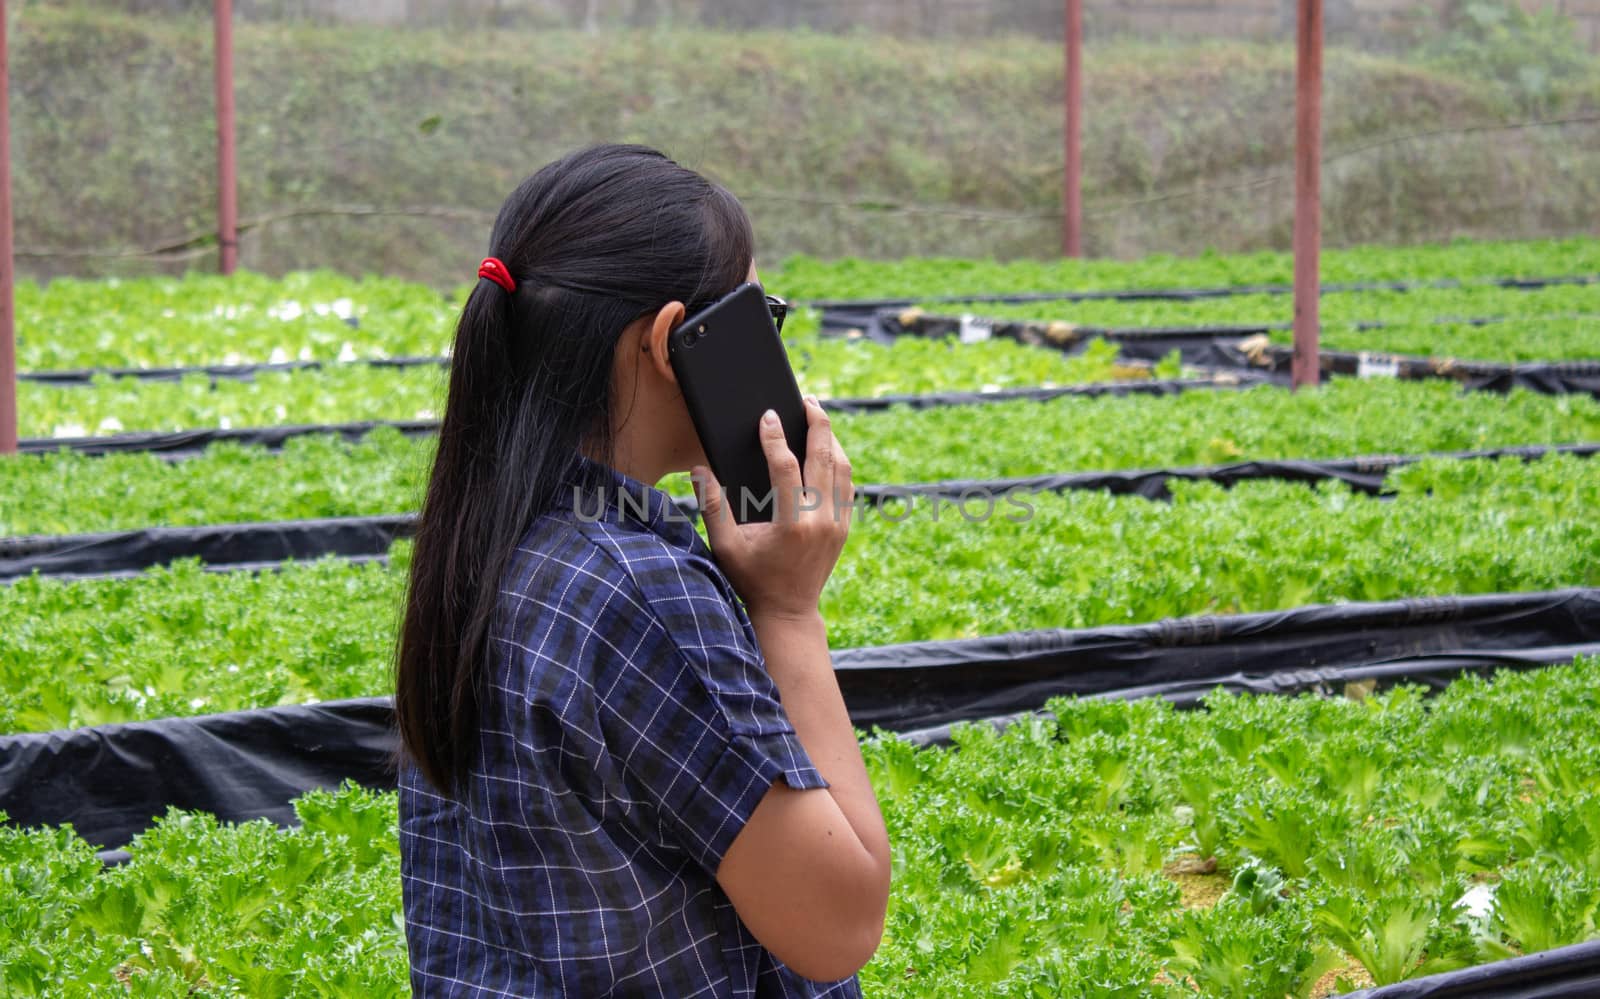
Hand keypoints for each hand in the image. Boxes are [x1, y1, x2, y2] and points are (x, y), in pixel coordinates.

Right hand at [692, 396, 853, 620]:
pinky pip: (848, 487)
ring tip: (819, 418)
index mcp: (791, 524)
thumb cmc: (751, 579)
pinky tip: (828, 450)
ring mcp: (837, 525)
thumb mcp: (725, 546)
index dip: (775, 438)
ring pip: (843, 470)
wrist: (788, 612)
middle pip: (824, 458)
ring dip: (832, 440)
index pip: (785, 467)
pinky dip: (840, 464)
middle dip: (817, 424)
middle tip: (808, 400)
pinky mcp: (844, 529)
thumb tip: (699, 470)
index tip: (768, 416)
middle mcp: (820, 521)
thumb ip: (712, 506)